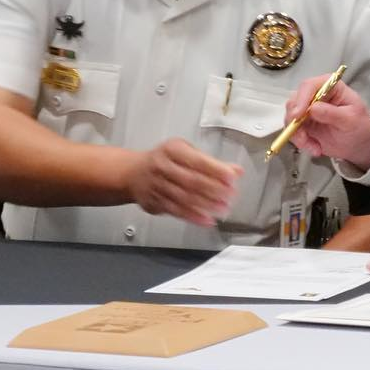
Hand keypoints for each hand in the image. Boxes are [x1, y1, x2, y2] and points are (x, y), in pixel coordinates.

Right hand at [124, 138, 240, 225]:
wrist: (132, 173)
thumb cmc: (165, 160)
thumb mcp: (186, 152)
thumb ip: (212, 162)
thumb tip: (237, 171)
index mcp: (172, 150)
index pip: (197, 161)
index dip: (216, 170)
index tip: (232, 178)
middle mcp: (162, 166)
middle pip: (191, 180)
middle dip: (214, 189)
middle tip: (231, 196)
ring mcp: (157, 185)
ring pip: (184, 197)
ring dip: (206, 205)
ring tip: (223, 209)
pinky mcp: (155, 202)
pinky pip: (176, 211)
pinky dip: (193, 217)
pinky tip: (207, 220)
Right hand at [284, 76, 369, 169]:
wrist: (359, 145)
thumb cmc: (360, 127)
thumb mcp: (351, 120)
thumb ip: (332, 113)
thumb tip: (313, 108)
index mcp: (331, 86)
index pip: (310, 86)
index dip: (301, 99)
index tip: (298, 115)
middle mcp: (316, 95)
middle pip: (295, 100)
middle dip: (295, 119)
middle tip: (303, 136)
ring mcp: (308, 109)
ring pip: (290, 116)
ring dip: (297, 134)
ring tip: (314, 147)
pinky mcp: (303, 123)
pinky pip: (293, 130)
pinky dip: (301, 141)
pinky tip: (315, 149)